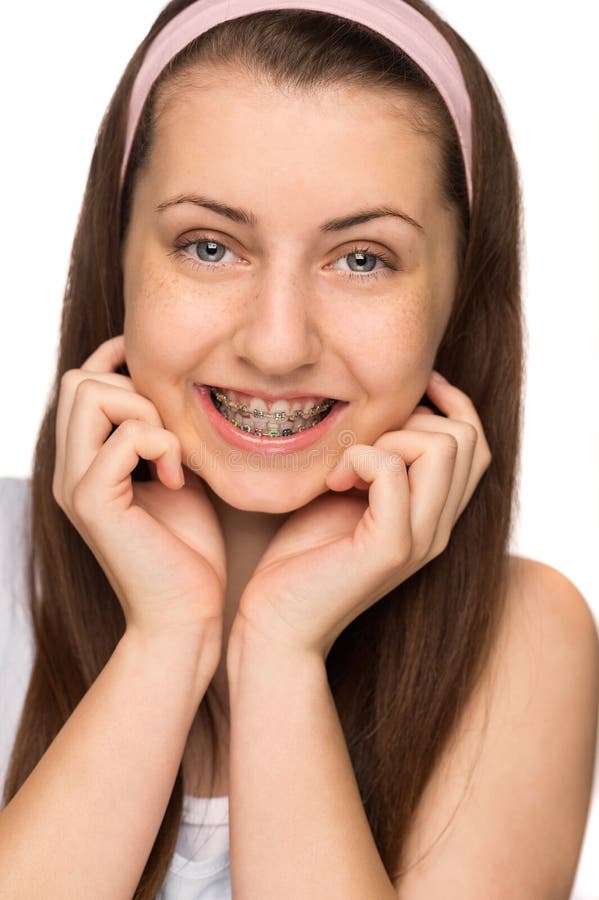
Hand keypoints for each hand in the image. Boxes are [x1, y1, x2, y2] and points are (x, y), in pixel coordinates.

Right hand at [53, 334, 225, 655]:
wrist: (185, 614)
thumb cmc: (187, 549)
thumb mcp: (174, 473)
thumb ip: (160, 433)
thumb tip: (169, 386)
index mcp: (84, 461)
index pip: (81, 381)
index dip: (118, 361)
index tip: (164, 374)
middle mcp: (68, 469)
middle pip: (79, 379)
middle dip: (135, 389)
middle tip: (170, 436)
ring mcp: (75, 485)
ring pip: (91, 394)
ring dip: (146, 412)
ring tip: (173, 457)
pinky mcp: (93, 503)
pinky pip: (124, 437)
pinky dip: (161, 446)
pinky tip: (178, 480)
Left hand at [233, 371, 491, 659]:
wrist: (278, 622)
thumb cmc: (303, 555)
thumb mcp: (350, 494)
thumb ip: (379, 460)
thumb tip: (389, 408)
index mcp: (435, 514)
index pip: (476, 442)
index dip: (450, 402)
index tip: (407, 390)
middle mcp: (440, 528)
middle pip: (465, 437)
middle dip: (411, 420)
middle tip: (361, 449)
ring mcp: (420, 539)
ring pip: (441, 446)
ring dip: (387, 437)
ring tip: (346, 468)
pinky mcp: (390, 547)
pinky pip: (392, 469)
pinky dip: (359, 457)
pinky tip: (333, 481)